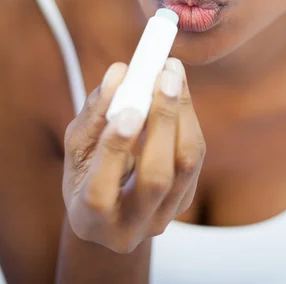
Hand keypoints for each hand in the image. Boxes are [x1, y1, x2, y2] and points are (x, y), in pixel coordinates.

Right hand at [62, 58, 205, 253]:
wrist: (112, 213)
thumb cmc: (86, 173)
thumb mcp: (78, 147)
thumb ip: (94, 113)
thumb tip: (119, 72)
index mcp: (90, 218)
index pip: (101, 189)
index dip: (115, 148)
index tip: (128, 109)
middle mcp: (130, 227)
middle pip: (156, 177)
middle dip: (163, 121)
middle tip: (164, 75)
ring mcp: (164, 216)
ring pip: (185, 164)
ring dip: (182, 112)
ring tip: (173, 73)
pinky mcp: (186, 199)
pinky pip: (194, 155)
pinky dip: (187, 117)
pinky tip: (176, 91)